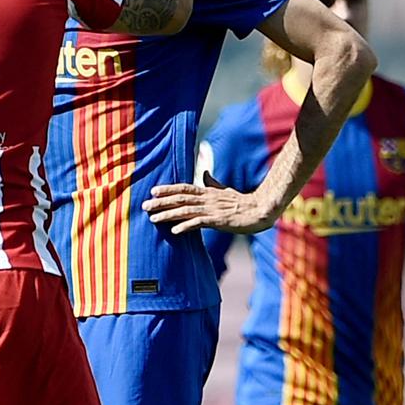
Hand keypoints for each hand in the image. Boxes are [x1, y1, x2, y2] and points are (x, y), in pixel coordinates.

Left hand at [141, 171, 276, 234]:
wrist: (260, 210)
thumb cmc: (242, 202)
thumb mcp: (225, 190)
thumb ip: (213, 183)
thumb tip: (205, 173)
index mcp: (207, 191)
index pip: (183, 187)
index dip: (167, 189)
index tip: (152, 191)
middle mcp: (207, 199)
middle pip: (179, 198)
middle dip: (161, 202)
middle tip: (144, 206)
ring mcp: (212, 209)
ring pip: (185, 210)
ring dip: (168, 214)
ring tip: (153, 219)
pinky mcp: (219, 221)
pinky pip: (199, 223)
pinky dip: (186, 226)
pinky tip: (175, 231)